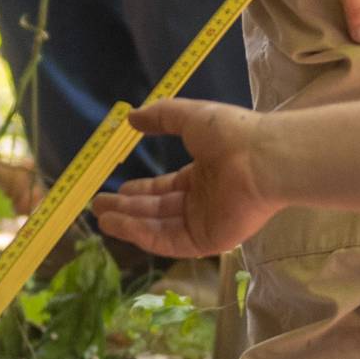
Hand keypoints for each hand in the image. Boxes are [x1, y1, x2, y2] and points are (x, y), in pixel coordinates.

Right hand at [91, 99, 278, 259]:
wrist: (261, 160)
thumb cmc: (230, 135)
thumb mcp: (190, 117)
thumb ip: (161, 117)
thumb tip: (131, 117)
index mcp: (203, 176)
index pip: (166, 189)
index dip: (140, 191)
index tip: (117, 190)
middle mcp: (203, 202)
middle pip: (158, 210)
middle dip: (128, 209)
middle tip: (98, 206)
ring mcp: (206, 224)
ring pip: (159, 227)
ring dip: (129, 223)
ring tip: (101, 218)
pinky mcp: (208, 241)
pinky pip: (170, 241)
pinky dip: (143, 235)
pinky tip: (120, 225)